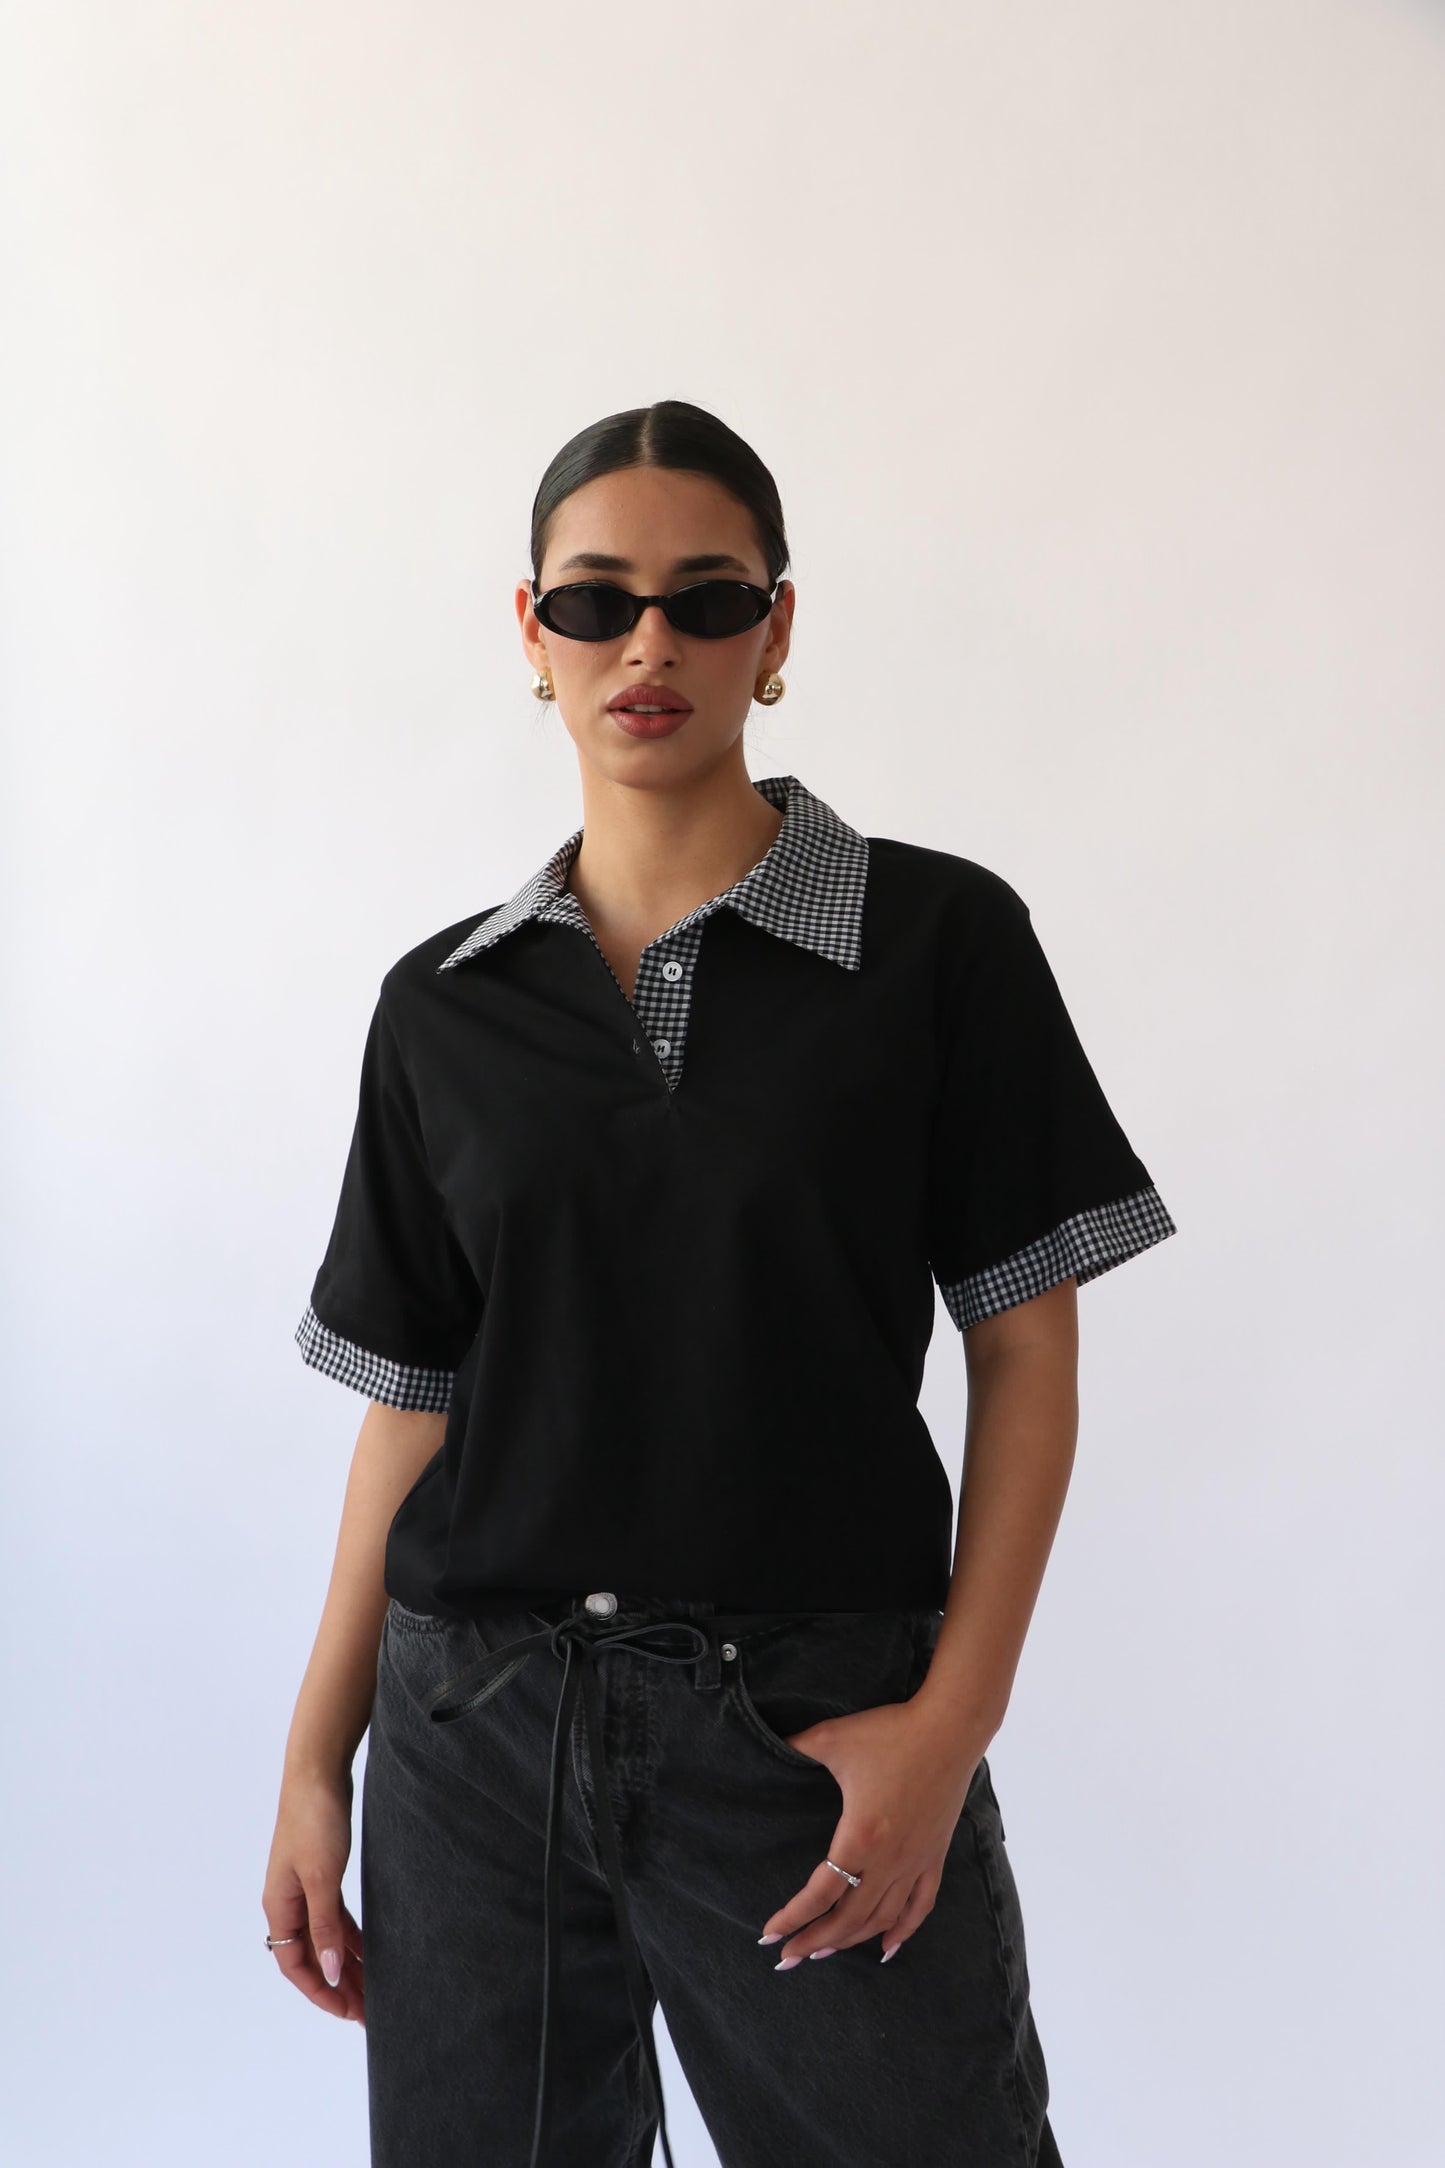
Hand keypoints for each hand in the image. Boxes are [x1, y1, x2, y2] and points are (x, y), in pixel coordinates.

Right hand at [262, 1768, 365, 2024]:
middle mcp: (289, 1902)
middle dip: (339, 1984)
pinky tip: (372, 1949)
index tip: (349, 2012)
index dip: (322, 1992)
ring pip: (327, 1938)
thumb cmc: (314, 1818)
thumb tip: (330, 1971)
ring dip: (348, 1962)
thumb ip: (325, 1927)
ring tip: (375, 1987)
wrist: (318, 1770)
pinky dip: (352, 1935)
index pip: (296, 1966)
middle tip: (369, 2010)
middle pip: (312, 1957)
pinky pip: (336, 1917)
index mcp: (280, 1907)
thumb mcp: (322, 1877)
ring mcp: (306, 1888)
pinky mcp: (324, 1872)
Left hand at [758, 1700, 986, 1967]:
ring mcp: (915, 1862)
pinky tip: (887, 1948)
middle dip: (814, 1942)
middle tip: (788, 1958)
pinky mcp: (935, 1856)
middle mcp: (888, 1860)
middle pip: (847, 1918)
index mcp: (859, 1837)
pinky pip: (920, 1906)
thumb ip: (795, 1746)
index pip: (820, 1894)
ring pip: (881, 1919)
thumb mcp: (833, 1738)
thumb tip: (766, 1744)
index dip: (792, 1918)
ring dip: (850, 1941)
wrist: (949, 1728)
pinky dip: (902, 1932)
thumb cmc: (890, 1733)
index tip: (769, 1936)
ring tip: (823, 1952)